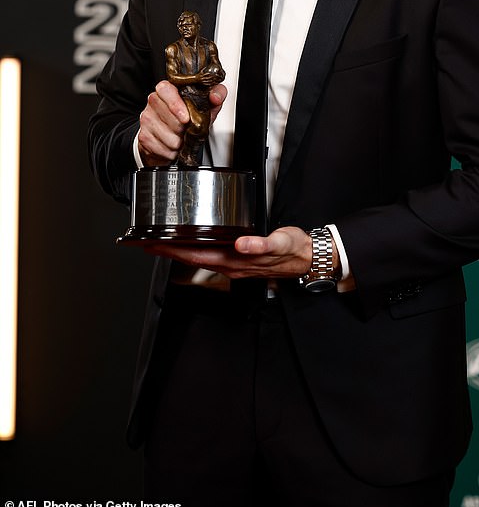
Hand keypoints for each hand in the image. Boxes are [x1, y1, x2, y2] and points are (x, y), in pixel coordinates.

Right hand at [137, 79, 226, 165]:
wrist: (171, 138)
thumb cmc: (188, 118)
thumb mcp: (205, 105)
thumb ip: (216, 95)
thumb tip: (215, 97)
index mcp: (167, 90)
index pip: (166, 90)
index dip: (176, 105)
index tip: (186, 118)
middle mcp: (153, 102)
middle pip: (171, 118)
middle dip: (184, 129)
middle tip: (188, 129)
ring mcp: (146, 119)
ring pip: (168, 136)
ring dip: (180, 142)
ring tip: (181, 138)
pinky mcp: (144, 136)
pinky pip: (163, 149)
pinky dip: (172, 152)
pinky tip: (172, 146)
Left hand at [145, 225, 322, 279]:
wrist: (306, 259)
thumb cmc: (292, 249)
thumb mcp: (280, 243)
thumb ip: (262, 244)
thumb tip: (242, 245)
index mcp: (235, 260)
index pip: (196, 256)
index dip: (171, 250)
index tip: (151, 243)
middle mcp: (230, 265)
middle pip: (190, 258)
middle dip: (166, 251)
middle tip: (144, 241)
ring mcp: (232, 264)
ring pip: (197, 258)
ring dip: (177, 252)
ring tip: (160, 241)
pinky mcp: (237, 260)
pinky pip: (209, 256)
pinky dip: (193, 250)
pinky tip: (187, 244)